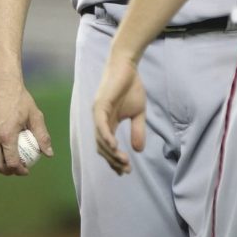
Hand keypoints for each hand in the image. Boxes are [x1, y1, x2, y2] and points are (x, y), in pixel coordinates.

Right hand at [0, 77, 53, 176]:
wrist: (1, 83)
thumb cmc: (21, 99)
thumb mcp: (35, 116)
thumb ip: (42, 136)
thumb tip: (49, 154)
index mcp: (7, 135)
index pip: (11, 162)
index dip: (19, 170)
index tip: (26, 171)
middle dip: (7, 172)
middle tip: (17, 170)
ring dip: (0, 162)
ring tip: (11, 161)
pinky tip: (4, 147)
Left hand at [93, 57, 146, 174]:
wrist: (128, 66)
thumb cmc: (131, 87)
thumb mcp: (138, 113)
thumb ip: (137, 130)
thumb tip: (138, 150)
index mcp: (107, 124)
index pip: (108, 147)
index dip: (115, 160)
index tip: (127, 171)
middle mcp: (99, 121)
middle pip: (102, 148)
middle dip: (114, 161)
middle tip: (126, 169)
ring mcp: (98, 114)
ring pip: (100, 140)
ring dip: (111, 153)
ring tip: (123, 161)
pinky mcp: (100, 106)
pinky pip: (101, 126)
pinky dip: (106, 137)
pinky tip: (115, 147)